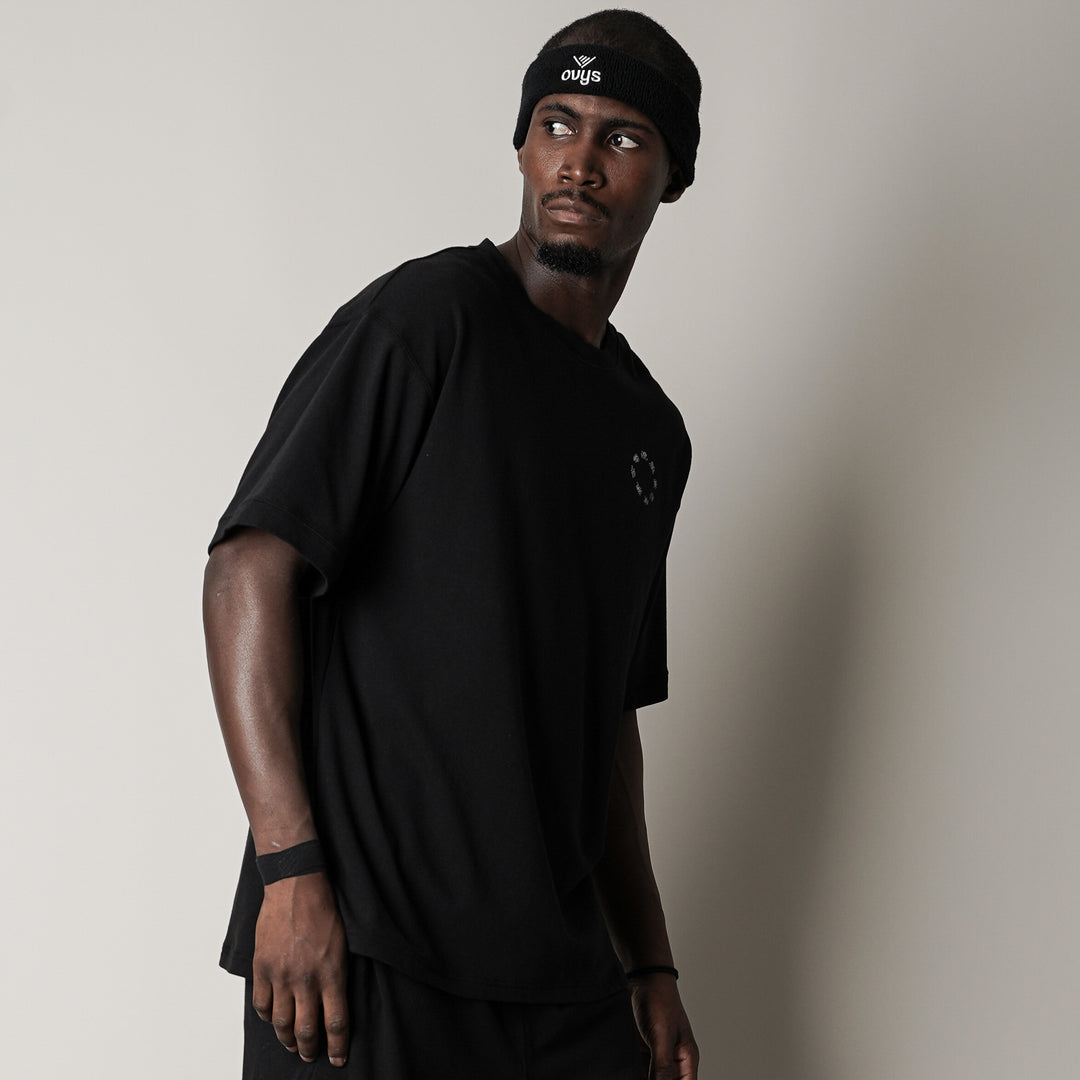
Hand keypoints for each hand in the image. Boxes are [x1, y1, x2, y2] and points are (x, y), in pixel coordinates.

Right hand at [252, 872, 349, 1066]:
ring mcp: (281, 974)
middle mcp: (306, 979)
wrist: (296, 886)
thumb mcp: (342, 945)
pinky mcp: (262, 967)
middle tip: (312, 1055)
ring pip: (282, 1023)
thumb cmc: (324, 911)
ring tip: (293, 1044)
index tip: (340, 1059)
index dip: (338, 1046)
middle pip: (307, 1030)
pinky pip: (262, 1004)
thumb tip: (334, 1005)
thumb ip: (337, 977)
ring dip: (288, 1039)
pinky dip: (267, 1016)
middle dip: (311, 1049)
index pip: (336, 1022)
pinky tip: (273, 1017)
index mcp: (332, 973)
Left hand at [629, 974, 698, 1079]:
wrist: (642, 979)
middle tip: (640, 1076)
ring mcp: (659, 1055)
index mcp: (686, 1058)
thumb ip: (663, 1066)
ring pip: (654, 1079)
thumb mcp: (661, 1036)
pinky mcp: (646, 1051)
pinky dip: (636, 1074)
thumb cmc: (658, 1000)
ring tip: (634, 1073)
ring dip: (645, 1078)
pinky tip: (628, 1074)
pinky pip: (643, 1071)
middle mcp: (674, 1060)